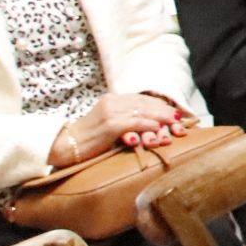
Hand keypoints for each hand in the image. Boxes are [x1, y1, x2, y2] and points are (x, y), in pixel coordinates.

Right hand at [52, 93, 188, 165]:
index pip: (143, 100)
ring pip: (143, 112)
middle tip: (180, 121)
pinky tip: (158, 129)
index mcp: (113, 99)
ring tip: (175, 125)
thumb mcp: (110, 124)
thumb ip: (128, 120)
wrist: (65, 146)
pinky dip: (149, 125)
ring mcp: (110, 112)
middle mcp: (113, 101)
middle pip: (146, 104)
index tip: (176, 114)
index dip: (162, 107)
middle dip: (165, 113)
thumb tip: (153, 124)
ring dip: (161, 119)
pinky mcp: (109, 124)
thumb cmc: (89, 139)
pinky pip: (134, 123)